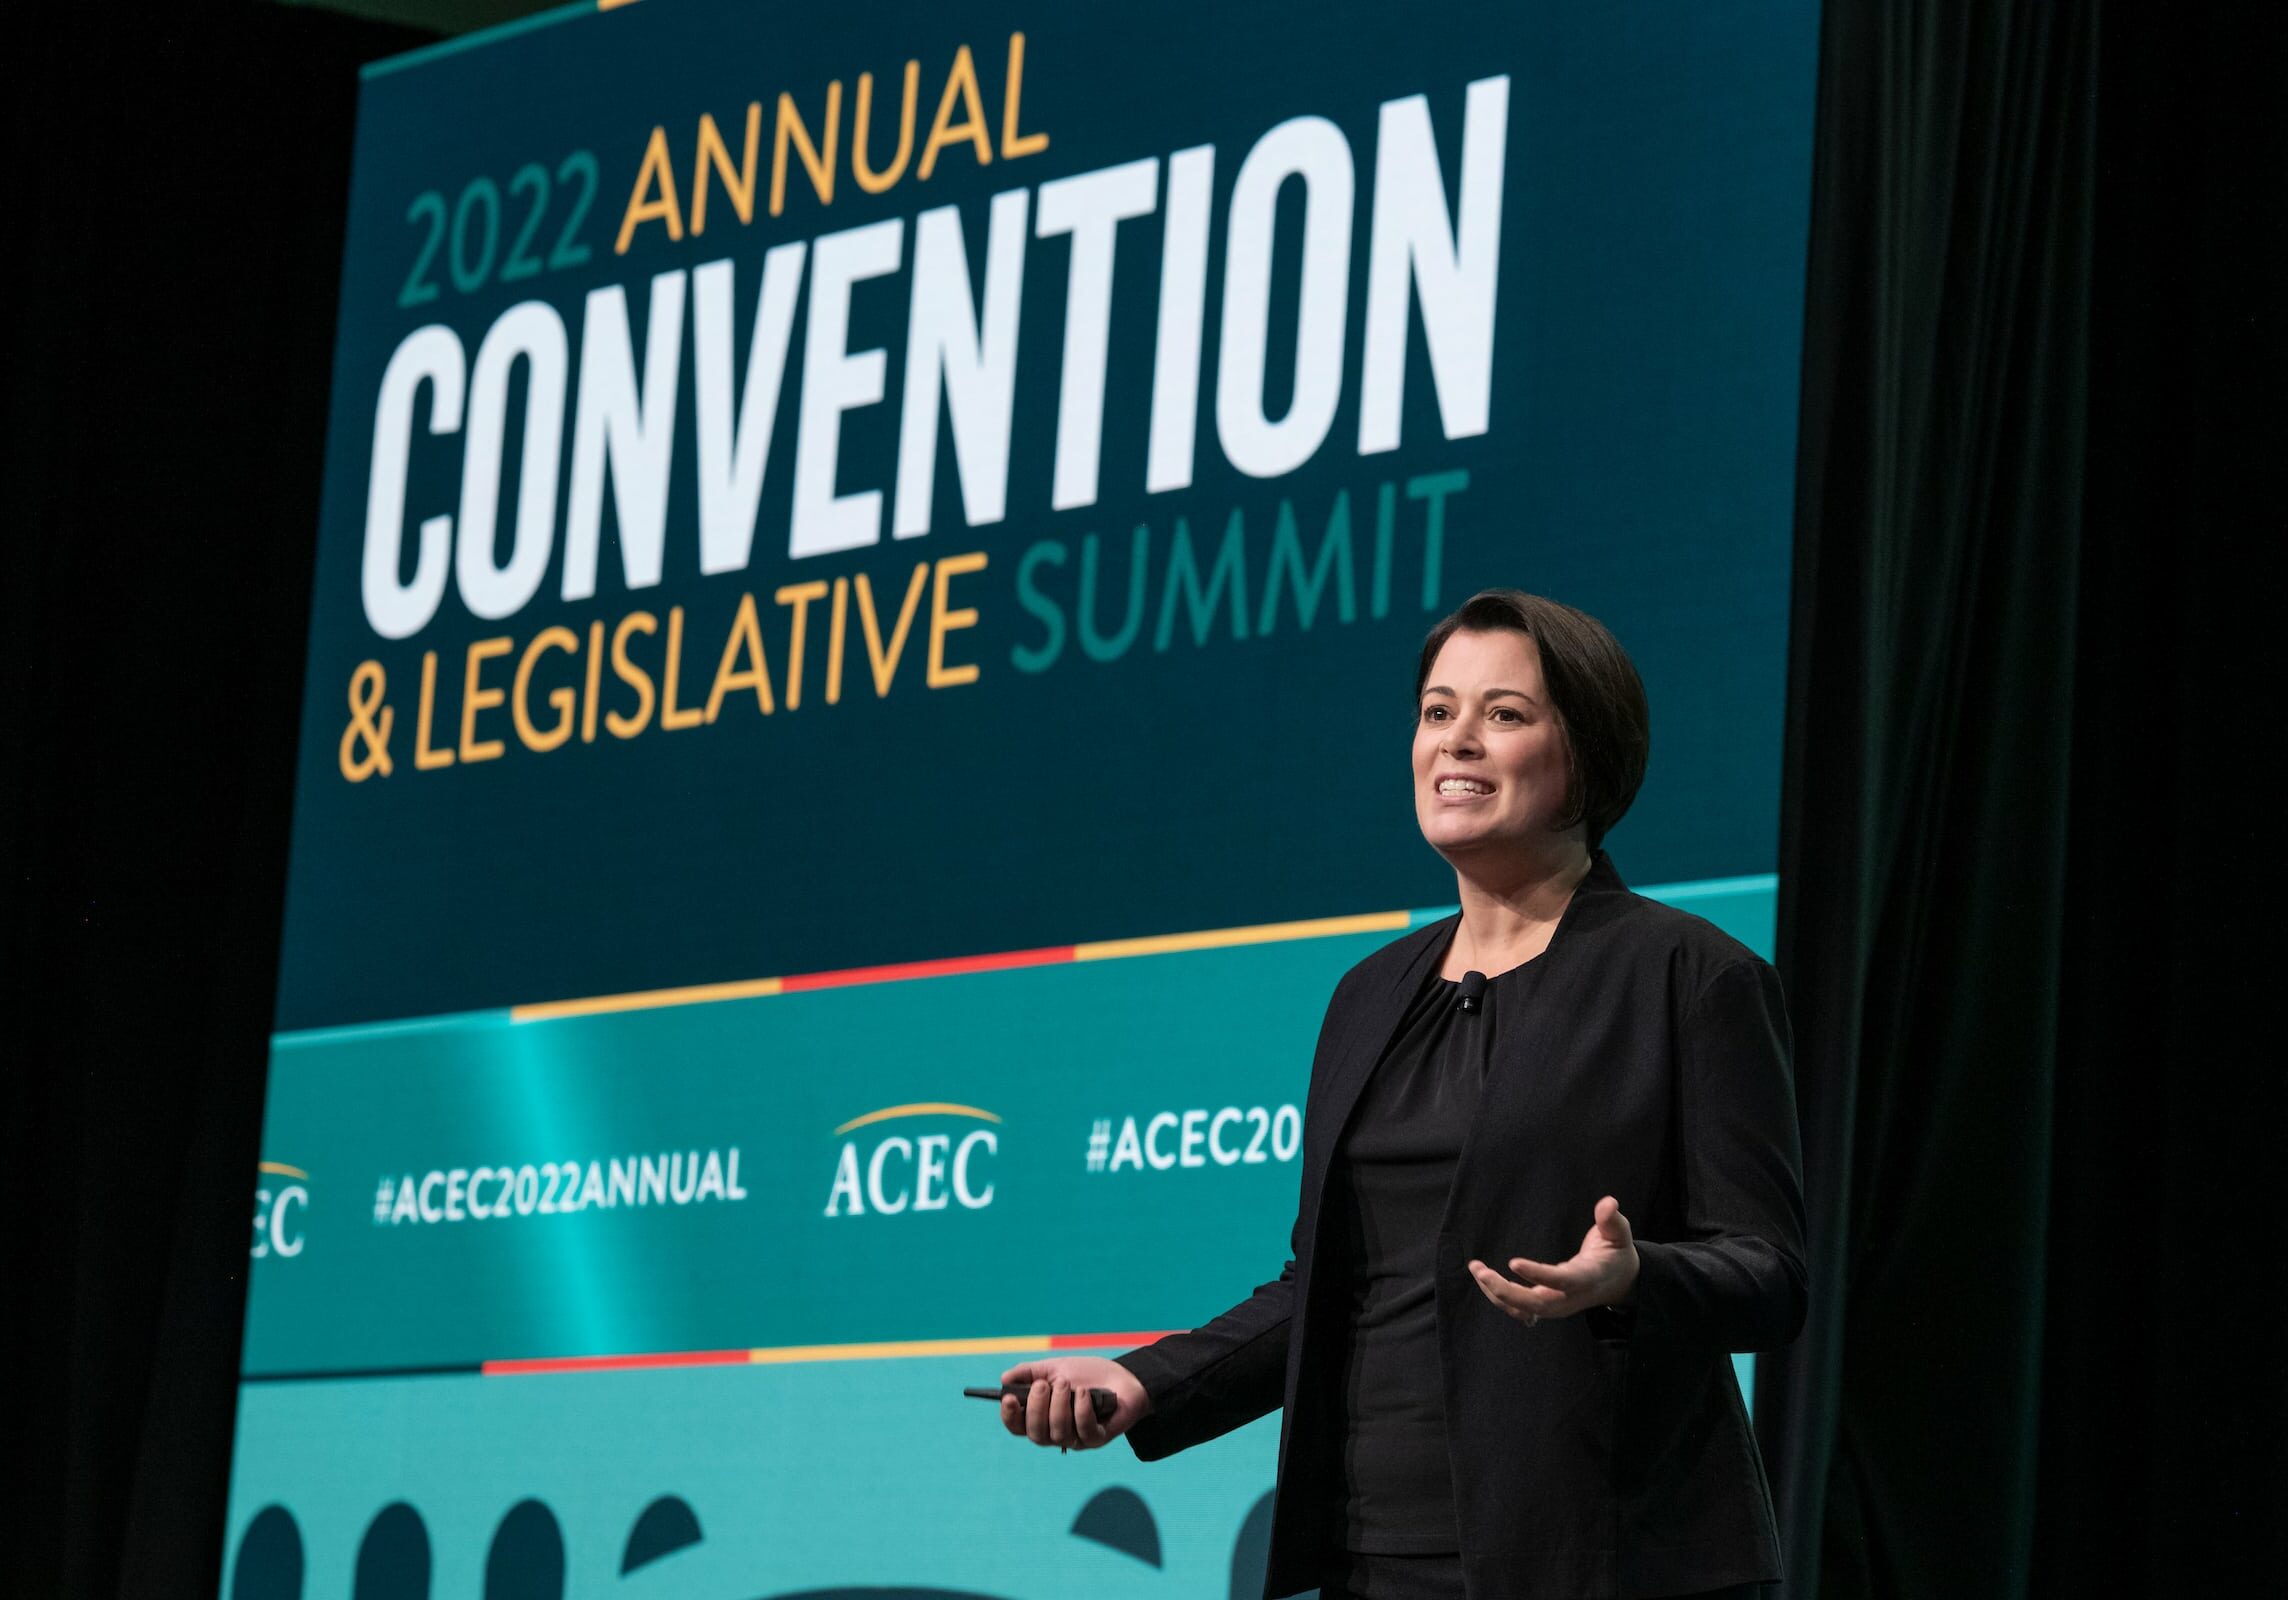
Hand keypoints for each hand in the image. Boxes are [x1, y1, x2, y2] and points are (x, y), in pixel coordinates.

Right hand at [996, 1356, 1150, 1450]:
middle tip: (1044, 1384)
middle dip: (1037, 1408)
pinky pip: (1083, 1431)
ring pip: (1058, 1433)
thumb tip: (1004, 1379)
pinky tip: (1083, 1393)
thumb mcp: (1055, 1368)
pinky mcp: (1096, 1438)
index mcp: (1042, 1417)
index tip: (1009, 1398)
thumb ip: (1030, 1373)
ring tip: (1066, 1383)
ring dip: (1060, 1405)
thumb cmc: (1086, 1374)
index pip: (1018, 1427)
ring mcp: (1076, 1438)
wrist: (1122, 1376)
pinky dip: (1081, 1410)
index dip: (1010, 1416)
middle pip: (1036, 1434)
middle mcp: (1056, 1432)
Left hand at [1468, 1195, 1639, 1325]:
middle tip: (1481, 1272)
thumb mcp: (1620, 1235)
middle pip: (1536, 1304)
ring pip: (1524, 1309)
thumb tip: (1609, 1202)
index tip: (1513, 1262)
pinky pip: (1521, 1309)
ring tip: (1476, 1270)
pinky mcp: (1548, 1306)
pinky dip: (1500, 1298)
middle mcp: (1570, 1297)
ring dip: (1497, 1294)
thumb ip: (1612, 1220)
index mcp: (1587, 1278)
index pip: (1561, 1280)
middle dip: (1507, 1291)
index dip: (1538, 1274)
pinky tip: (1484, 1280)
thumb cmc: (1616, 1255)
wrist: (1619, 1283)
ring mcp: (1558, 1306)